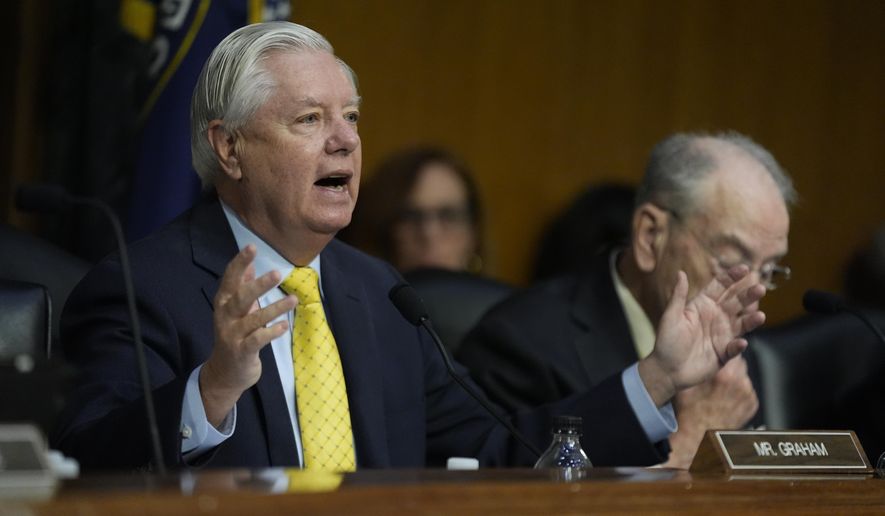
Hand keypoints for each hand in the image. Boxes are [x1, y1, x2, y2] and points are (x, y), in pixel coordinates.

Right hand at [200, 245, 296, 426]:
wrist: (224, 372)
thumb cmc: (234, 335)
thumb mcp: (236, 310)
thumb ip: (242, 287)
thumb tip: (250, 264)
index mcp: (224, 303)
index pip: (230, 279)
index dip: (240, 263)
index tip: (251, 247)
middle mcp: (225, 317)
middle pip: (240, 298)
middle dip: (258, 285)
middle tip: (278, 273)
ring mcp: (232, 336)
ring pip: (253, 320)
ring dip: (275, 309)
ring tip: (293, 300)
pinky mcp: (242, 352)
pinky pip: (257, 340)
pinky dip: (271, 332)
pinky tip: (284, 326)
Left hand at [639, 265, 765, 405]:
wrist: (667, 370)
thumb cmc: (666, 341)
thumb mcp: (671, 317)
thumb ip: (678, 296)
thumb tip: (681, 273)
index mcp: (703, 305)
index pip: (720, 287)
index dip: (732, 277)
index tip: (744, 269)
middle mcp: (716, 317)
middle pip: (736, 303)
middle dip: (748, 295)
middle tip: (760, 288)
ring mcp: (722, 335)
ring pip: (741, 324)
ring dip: (751, 319)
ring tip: (760, 315)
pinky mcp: (724, 353)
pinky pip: (734, 347)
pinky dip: (738, 345)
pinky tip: (741, 342)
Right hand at [662, 356, 758, 468]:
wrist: (701, 439)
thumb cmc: (691, 413)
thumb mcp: (686, 385)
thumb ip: (694, 367)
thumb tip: (696, 354)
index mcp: (724, 375)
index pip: (730, 350)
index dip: (721, 351)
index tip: (716, 355)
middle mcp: (741, 384)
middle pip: (739, 363)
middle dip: (728, 366)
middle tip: (716, 376)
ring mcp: (749, 395)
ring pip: (744, 377)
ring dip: (734, 380)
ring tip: (720, 390)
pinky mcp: (753, 405)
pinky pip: (747, 391)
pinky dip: (739, 392)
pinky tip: (726, 399)